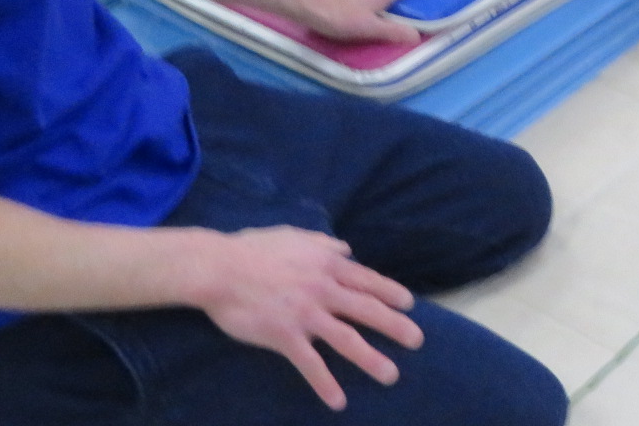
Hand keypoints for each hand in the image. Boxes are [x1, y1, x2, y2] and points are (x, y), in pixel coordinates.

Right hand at [197, 226, 421, 408]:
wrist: (220, 268)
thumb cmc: (255, 249)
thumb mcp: (296, 236)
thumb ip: (324, 243)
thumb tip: (346, 248)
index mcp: (327, 264)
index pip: (367, 280)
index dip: (390, 293)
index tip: (409, 304)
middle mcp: (324, 289)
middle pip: (367, 309)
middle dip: (395, 326)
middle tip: (418, 340)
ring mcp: (306, 314)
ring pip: (347, 339)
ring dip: (371, 359)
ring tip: (391, 375)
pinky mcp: (285, 336)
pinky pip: (310, 364)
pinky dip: (325, 383)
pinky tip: (338, 401)